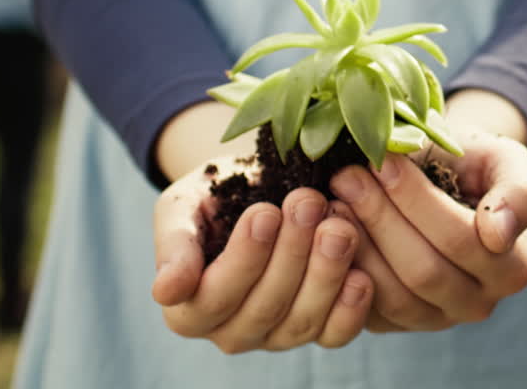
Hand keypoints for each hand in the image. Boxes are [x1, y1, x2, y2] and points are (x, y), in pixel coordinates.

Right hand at [151, 159, 374, 352]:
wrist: (255, 189)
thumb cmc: (211, 199)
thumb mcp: (181, 210)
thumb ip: (173, 247)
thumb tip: (166, 291)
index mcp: (188, 310)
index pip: (213, 298)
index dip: (243, 258)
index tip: (265, 213)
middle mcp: (230, 332)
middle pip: (263, 308)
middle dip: (291, 252)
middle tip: (308, 203)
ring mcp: (275, 336)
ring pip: (301, 321)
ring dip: (324, 273)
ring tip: (338, 226)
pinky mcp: (316, 330)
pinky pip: (334, 334)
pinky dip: (351, 308)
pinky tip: (360, 274)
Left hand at [329, 92, 526, 331]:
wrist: (442, 176)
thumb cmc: (473, 162)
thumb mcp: (504, 158)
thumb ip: (518, 191)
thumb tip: (498, 234)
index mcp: (512, 266)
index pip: (460, 240)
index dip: (416, 201)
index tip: (383, 160)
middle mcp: (478, 303)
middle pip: (423, 271)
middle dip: (379, 218)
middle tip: (347, 175)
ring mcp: (435, 318)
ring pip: (392, 295)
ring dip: (357, 244)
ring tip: (334, 198)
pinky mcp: (395, 323)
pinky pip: (365, 310)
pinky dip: (342, 270)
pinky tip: (326, 227)